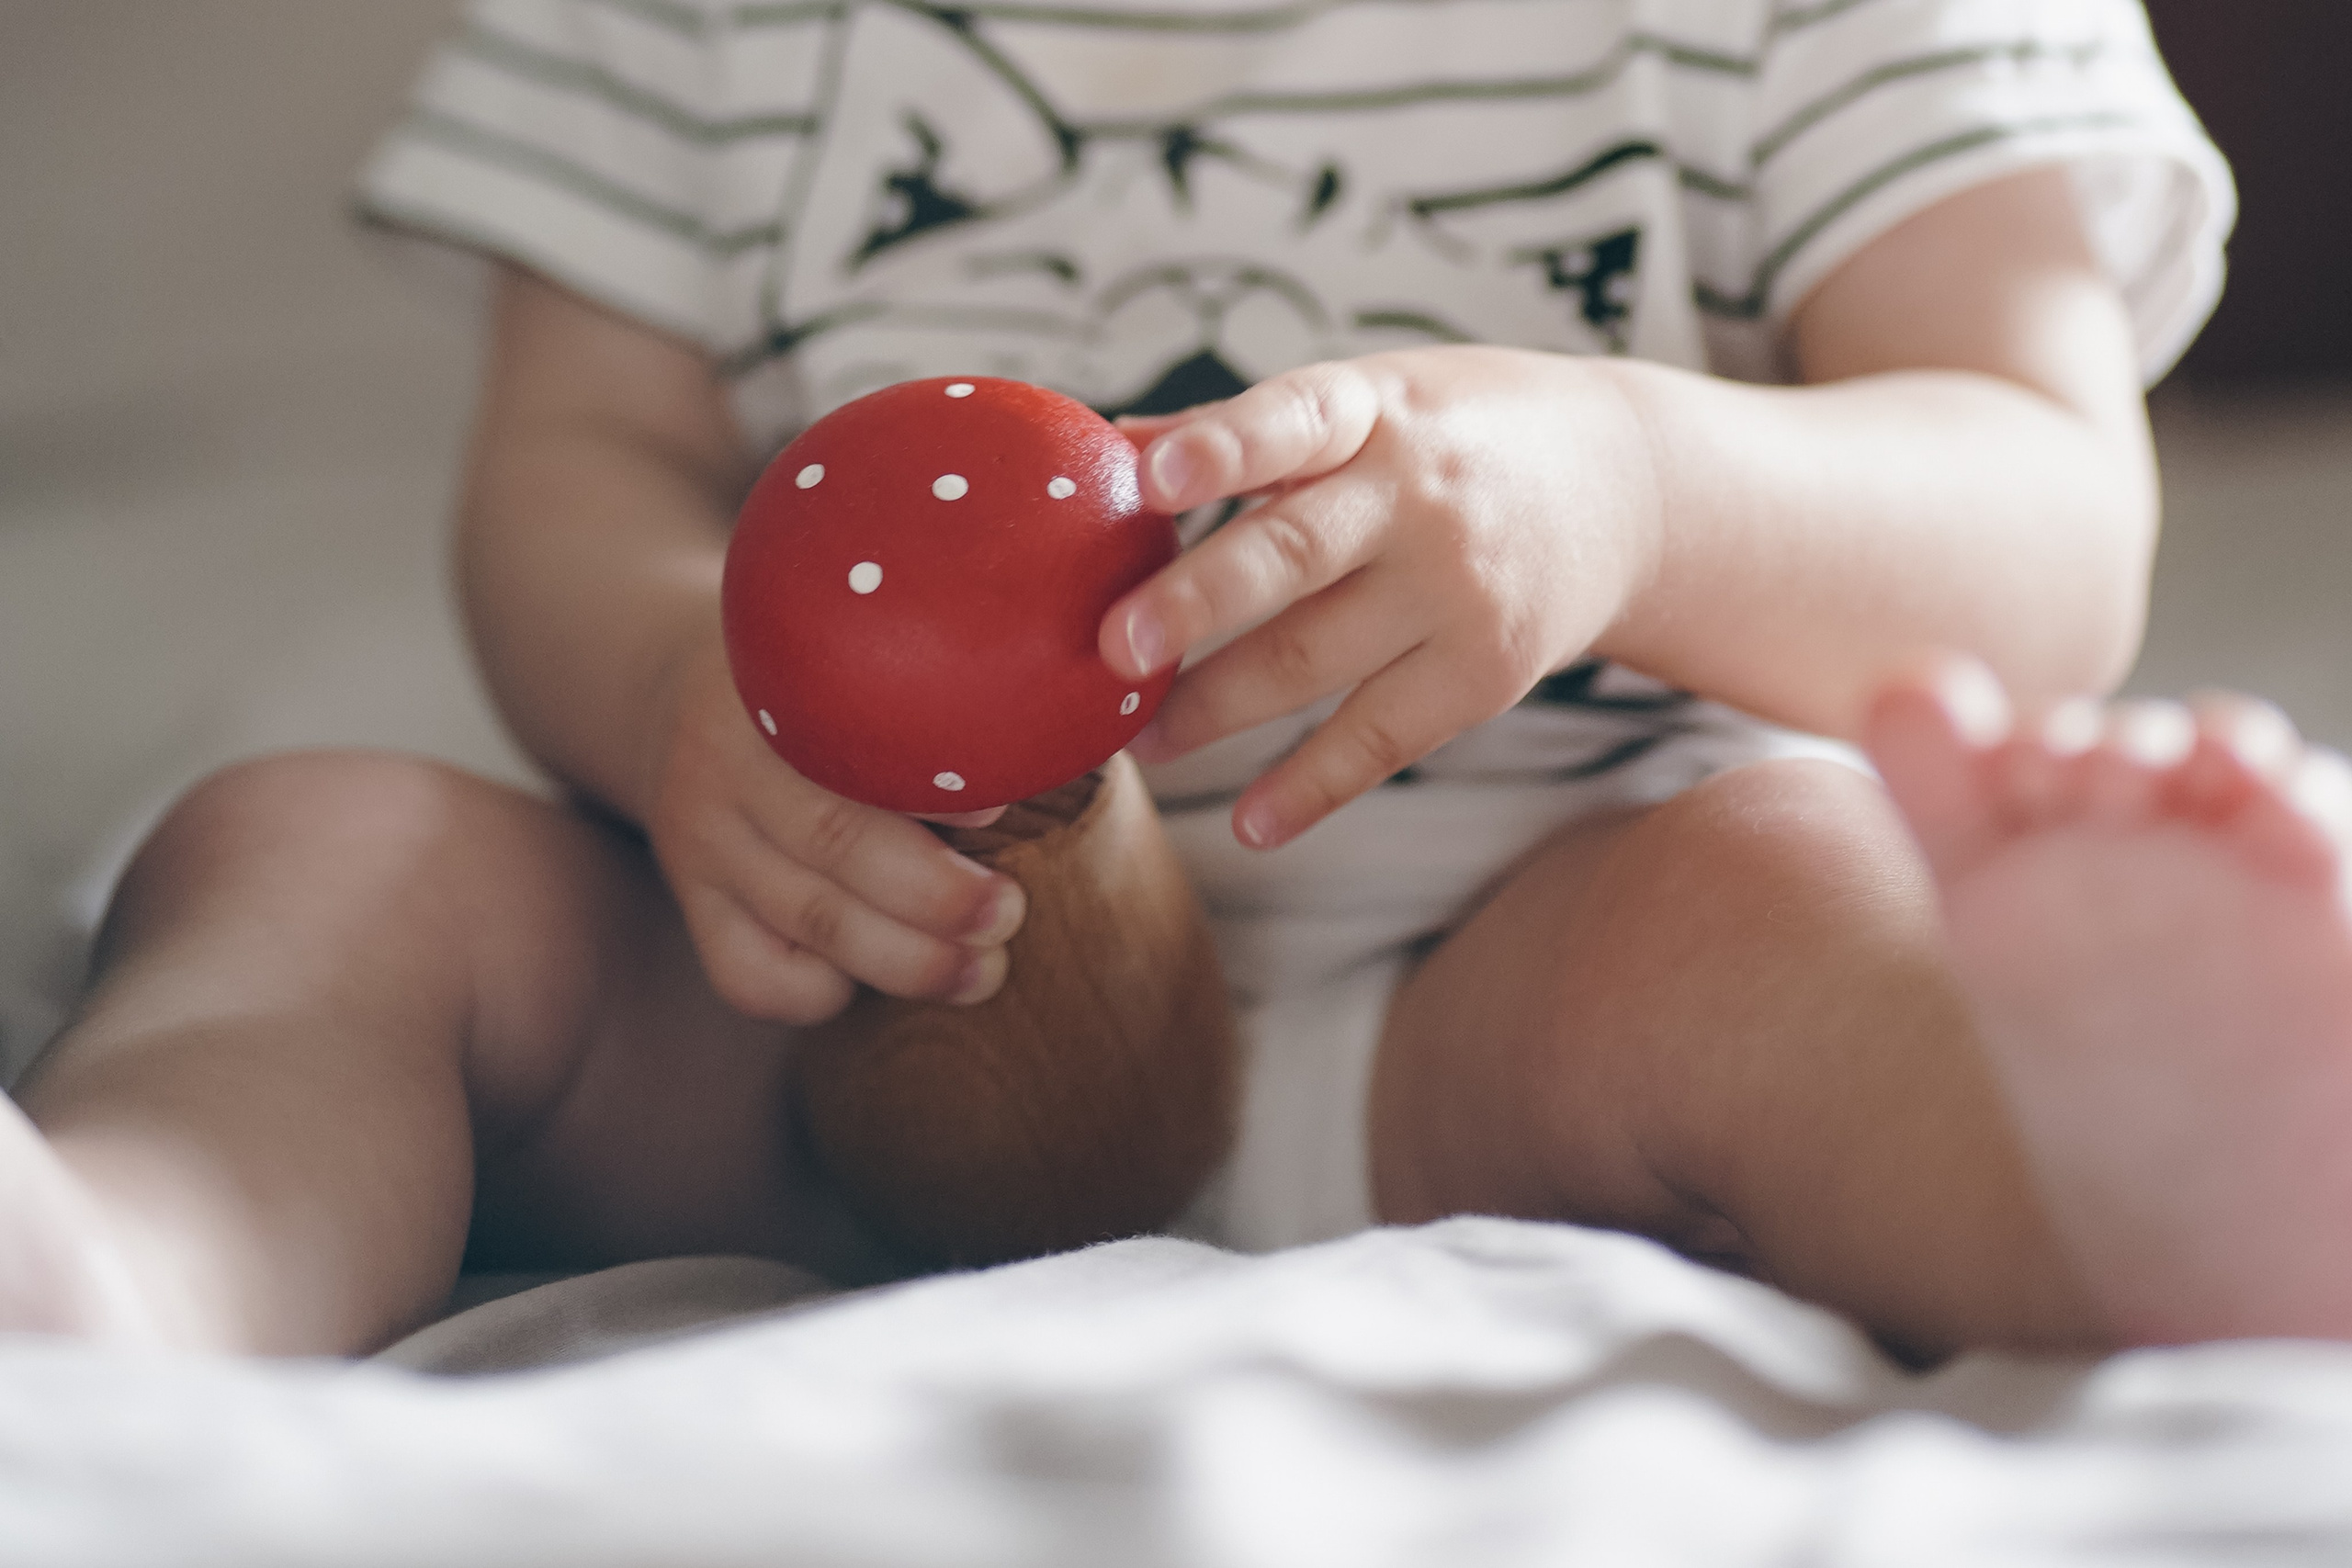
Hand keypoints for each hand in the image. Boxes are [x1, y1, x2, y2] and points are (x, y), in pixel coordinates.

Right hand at [645, 635, 1027, 1024]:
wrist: (683, 703)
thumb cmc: (829, 690)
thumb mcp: (864, 661)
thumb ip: (942, 692)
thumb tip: (1061, 736)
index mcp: (777, 681)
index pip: (849, 738)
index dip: (929, 787)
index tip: (1000, 816)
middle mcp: (723, 758)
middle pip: (834, 841)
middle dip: (937, 896)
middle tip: (1008, 916)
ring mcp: (698, 838)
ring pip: (806, 919)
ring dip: (907, 960)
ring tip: (982, 972)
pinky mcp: (695, 905)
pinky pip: (752, 977)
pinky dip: (821, 994)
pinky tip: (867, 977)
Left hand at [1101, 347, 1662, 848]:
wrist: (1632, 489)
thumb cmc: (1461, 437)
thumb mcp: (1374, 398)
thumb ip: (1248, 431)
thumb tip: (1108, 447)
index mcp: (1374, 410)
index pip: (1293, 419)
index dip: (1223, 448)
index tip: (1152, 475)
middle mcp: (1418, 497)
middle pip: (1294, 554)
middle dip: (1197, 602)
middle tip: (1114, 646)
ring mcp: (1455, 591)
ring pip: (1315, 658)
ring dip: (1215, 706)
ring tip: (1142, 740)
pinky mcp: (1485, 672)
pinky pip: (1381, 739)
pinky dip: (1312, 787)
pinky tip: (1251, 823)